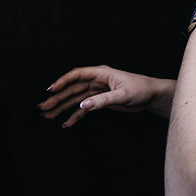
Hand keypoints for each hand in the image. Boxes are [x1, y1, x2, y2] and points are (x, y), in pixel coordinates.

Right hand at [40, 66, 174, 124]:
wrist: (151, 96)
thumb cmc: (141, 89)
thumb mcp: (123, 95)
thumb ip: (103, 100)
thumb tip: (83, 105)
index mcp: (101, 73)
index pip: (77, 75)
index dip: (62, 82)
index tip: (50, 90)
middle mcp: (96, 81)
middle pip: (72, 89)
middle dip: (57, 98)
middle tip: (43, 107)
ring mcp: (97, 91)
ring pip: (75, 99)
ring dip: (62, 107)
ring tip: (48, 114)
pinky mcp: (100, 101)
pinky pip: (84, 108)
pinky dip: (75, 115)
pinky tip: (66, 122)